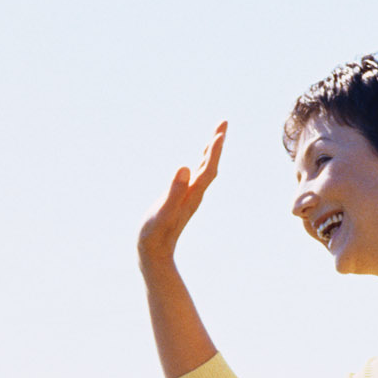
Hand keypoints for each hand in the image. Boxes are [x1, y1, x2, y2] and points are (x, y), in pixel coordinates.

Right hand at [138, 122, 225, 264]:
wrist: (154, 254)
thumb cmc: (154, 234)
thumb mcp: (162, 212)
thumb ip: (174, 191)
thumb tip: (185, 167)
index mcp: (191, 195)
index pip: (207, 169)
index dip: (214, 151)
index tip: (220, 133)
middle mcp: (194, 194)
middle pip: (210, 166)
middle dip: (217, 145)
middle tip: (224, 123)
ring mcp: (189, 197)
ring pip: (204, 170)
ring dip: (211, 152)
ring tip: (216, 135)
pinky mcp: (182, 200)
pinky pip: (196, 177)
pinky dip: (201, 163)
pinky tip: (199, 159)